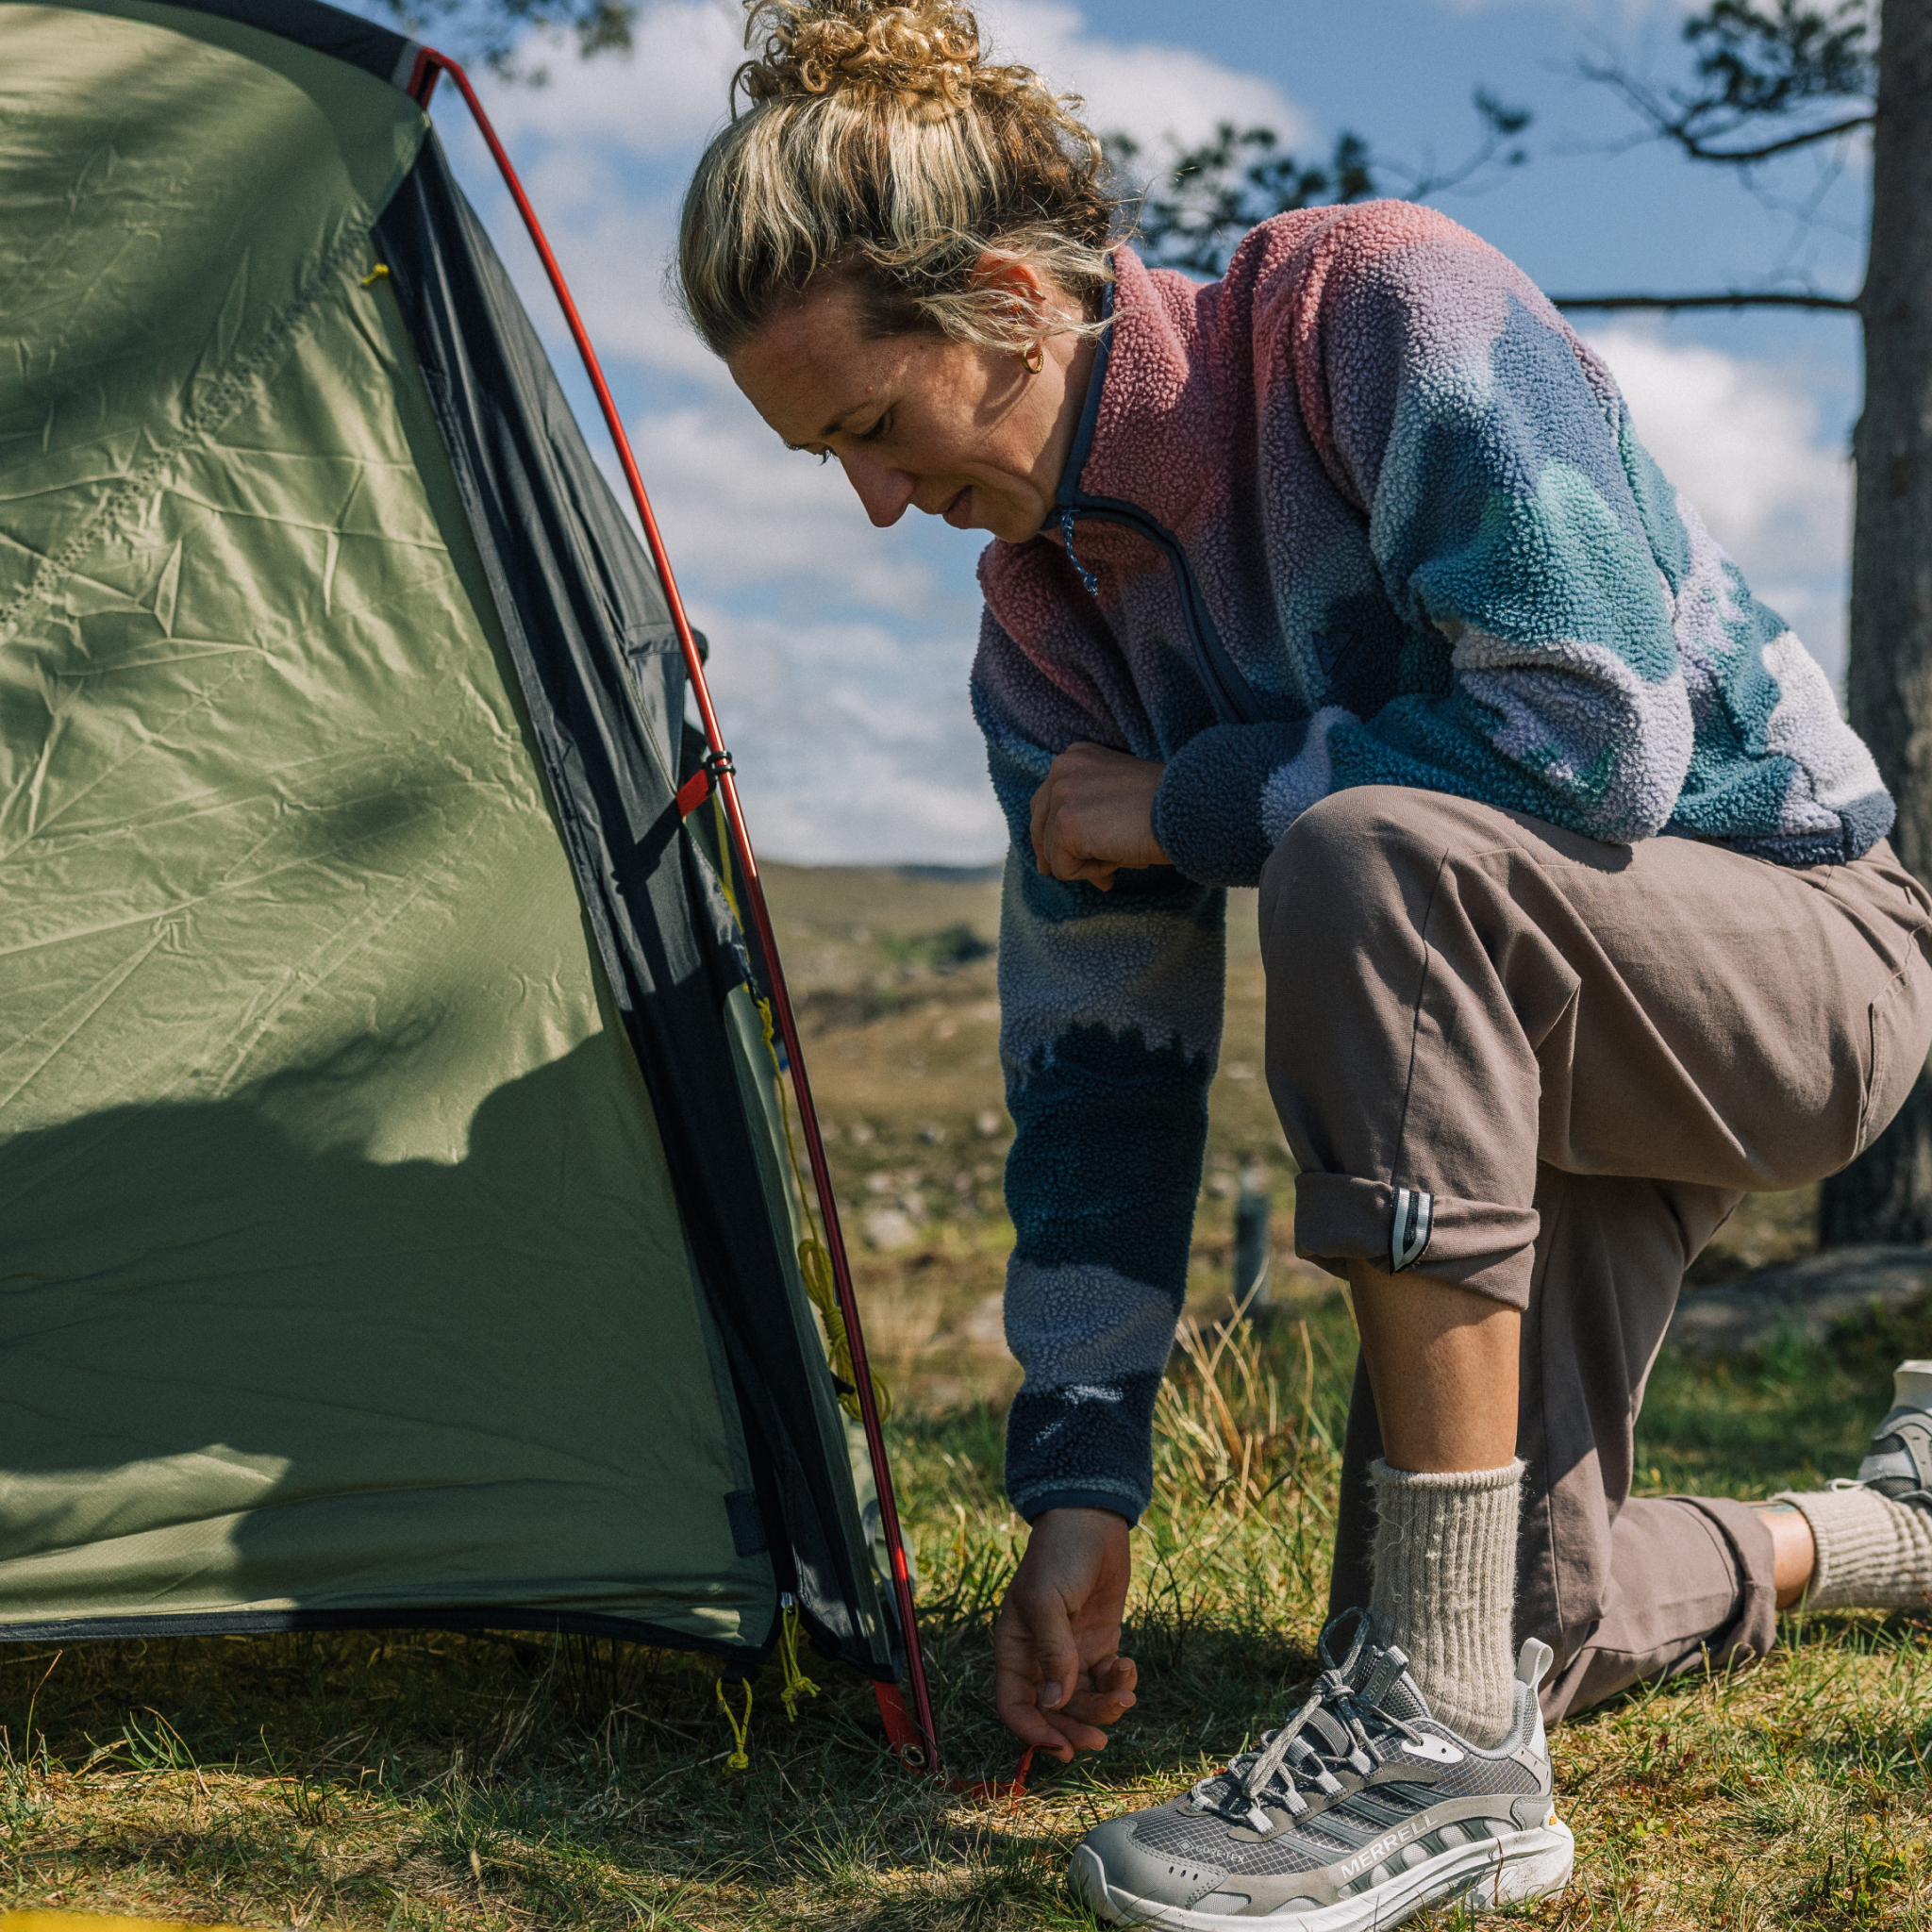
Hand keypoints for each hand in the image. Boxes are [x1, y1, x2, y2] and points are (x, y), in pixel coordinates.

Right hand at [993, 1506, 1137, 1759]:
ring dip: (1104, 1708)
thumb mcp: (1047, 1601)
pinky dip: (1119, 1684)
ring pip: (1083, 1703)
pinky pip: (1106, 1682)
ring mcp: (1072, 1653)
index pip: (1015, 1705)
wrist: (1093, 1523)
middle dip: (1075, 1729)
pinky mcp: (1100, 1645)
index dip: (1032, 1732)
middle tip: (1099, 1740)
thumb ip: (1053, 1653)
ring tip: (1125, 1695)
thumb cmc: (1059, 1556)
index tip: (1059, 1748)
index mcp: (1015, 1650)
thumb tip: (1055, 1704)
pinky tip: (1127, 1666)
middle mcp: (1041, 1658)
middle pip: (1053, 1714)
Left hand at [1029, 741, 1168, 891]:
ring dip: (1088, 864)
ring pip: (1053, 853)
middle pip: (1039, 828)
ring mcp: (1061, 794)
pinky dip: (1093, 873)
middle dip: (1063, 856)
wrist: (1189, 807)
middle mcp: (1061, 768)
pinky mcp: (1066, 824)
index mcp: (1075, 756)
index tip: (1082, 857)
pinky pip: (1064, 869)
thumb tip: (1053, 865)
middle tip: (1099, 877)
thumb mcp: (1117, 798)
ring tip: (1124, 856)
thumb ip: (1087, 815)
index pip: (1047, 804)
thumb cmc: (1164, 807)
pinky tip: (1120, 858)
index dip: (1062, 837)